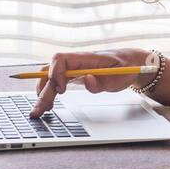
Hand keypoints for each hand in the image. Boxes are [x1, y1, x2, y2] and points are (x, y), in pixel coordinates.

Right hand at [29, 47, 148, 117]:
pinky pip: (55, 81)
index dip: (56, 73)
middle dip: (43, 91)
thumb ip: (102, 81)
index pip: (61, 59)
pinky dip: (49, 92)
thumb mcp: (119, 76)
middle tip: (39, 110)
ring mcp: (73, 68)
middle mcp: (76, 62)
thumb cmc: (125, 67)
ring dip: (42, 92)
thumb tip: (87, 80)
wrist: (131, 63)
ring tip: (40, 110)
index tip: (61, 90)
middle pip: (50, 71)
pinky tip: (49, 105)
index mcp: (86, 58)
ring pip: (49, 76)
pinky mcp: (73, 76)